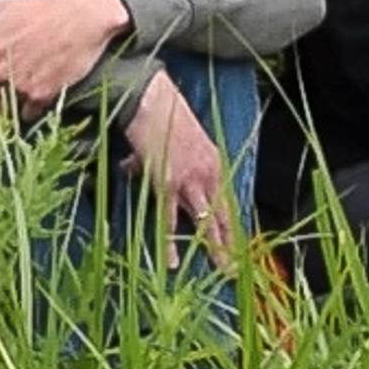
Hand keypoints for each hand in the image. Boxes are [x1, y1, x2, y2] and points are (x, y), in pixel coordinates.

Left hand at [0, 0, 130, 109]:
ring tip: (13, 100)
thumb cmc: (43, 8)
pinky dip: (29, 110)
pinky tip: (33, 97)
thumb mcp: (1, 7)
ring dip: (5, 111)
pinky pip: (28, 115)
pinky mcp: (44, 95)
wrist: (84, 16)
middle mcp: (0, 72)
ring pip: (3, 113)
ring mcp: (22, 85)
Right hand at [122, 76, 241, 258]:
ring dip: (213, 247)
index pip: (226, 200)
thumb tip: (131, 169)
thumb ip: (159, 160)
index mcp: (213, 162)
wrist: (152, 100)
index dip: (231, 223)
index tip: (237, 242)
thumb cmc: (160, 112)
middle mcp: (208, 174)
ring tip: (221, 269)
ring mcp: (189, 180)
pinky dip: (171, 243)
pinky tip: (173, 262)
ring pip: (205, 221)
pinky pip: (170, 220)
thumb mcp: (171, 138)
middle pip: (223, 215)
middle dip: (231, 242)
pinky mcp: (168, 184)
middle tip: (236, 266)